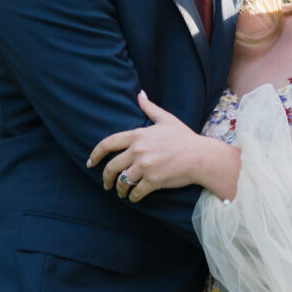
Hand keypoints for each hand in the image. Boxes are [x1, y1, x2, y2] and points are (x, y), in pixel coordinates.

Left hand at [88, 92, 232, 202]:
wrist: (201, 156)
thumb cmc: (185, 138)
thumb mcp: (167, 119)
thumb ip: (150, 108)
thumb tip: (140, 94)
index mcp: (138, 135)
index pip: (108, 143)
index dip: (95, 154)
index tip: (90, 162)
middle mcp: (138, 151)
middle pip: (111, 167)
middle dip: (106, 178)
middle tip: (106, 184)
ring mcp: (145, 166)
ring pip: (122, 181)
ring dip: (120, 189)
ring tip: (122, 192)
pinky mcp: (153, 181)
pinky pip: (136, 192)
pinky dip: (133, 197)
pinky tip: (134, 197)